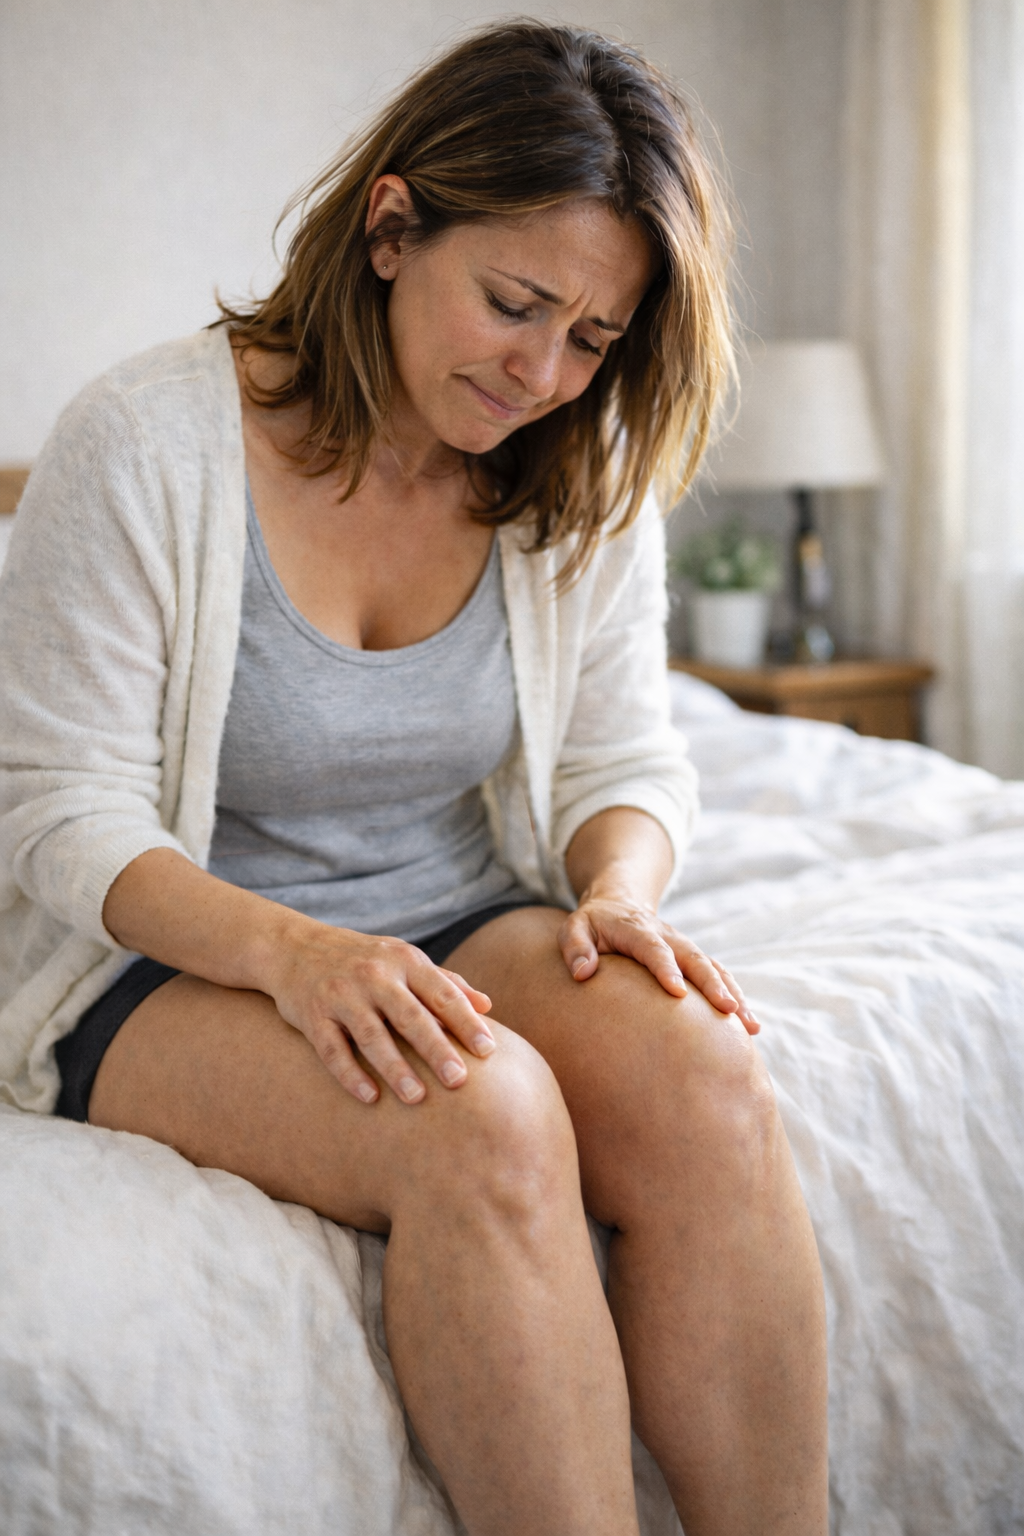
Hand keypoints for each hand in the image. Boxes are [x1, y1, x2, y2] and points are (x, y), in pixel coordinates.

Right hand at [268, 923, 495, 1104]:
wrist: (294, 946)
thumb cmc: (364, 959)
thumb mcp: (404, 960)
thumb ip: (445, 982)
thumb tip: (488, 1005)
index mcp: (404, 961)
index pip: (442, 993)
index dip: (466, 1022)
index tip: (487, 1051)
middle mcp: (374, 975)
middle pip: (410, 1016)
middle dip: (436, 1049)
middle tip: (459, 1080)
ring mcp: (341, 995)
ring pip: (372, 1036)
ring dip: (395, 1068)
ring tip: (417, 1097)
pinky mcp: (313, 1015)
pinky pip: (333, 1049)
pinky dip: (351, 1074)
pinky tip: (370, 1097)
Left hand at [558, 890, 760, 1034]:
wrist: (620, 902)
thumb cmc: (593, 923)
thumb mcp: (574, 927)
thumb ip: (575, 947)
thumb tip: (583, 973)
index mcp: (637, 930)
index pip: (654, 949)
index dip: (667, 969)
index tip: (678, 993)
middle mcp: (668, 937)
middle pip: (695, 958)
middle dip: (713, 984)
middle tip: (728, 1010)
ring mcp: (684, 948)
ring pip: (715, 968)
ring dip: (733, 994)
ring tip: (750, 1025)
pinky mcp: (694, 959)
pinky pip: (719, 976)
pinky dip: (736, 997)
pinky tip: (749, 1026)